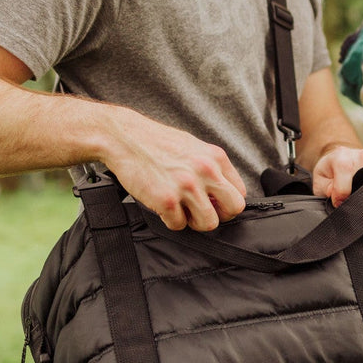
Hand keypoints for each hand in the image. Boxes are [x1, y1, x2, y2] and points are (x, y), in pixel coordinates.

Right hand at [105, 109, 247, 231]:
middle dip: (219, 215)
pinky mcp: (166, 199)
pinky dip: (171, 221)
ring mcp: (187, 186)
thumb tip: (221, 191)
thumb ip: (211, 167)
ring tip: (181, 211)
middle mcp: (206, 171)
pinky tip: (163, 207)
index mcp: (215, 157)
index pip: (239, 192)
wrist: (124, 137)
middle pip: (233, 209)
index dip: (226, 203)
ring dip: (194, 222)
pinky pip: (178, 225)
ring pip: (208, 223)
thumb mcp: (193, 147)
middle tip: (202, 212)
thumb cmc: (156, 142)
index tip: (214, 203)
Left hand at [311, 146, 362, 205]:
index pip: (345, 183)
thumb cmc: (330, 172)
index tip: (338, 204)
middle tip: (351, 205)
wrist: (342, 160)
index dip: (341, 197)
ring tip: (359, 197)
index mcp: (343, 157)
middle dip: (357, 200)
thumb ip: (326, 189)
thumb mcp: (320, 180)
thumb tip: (340, 198)